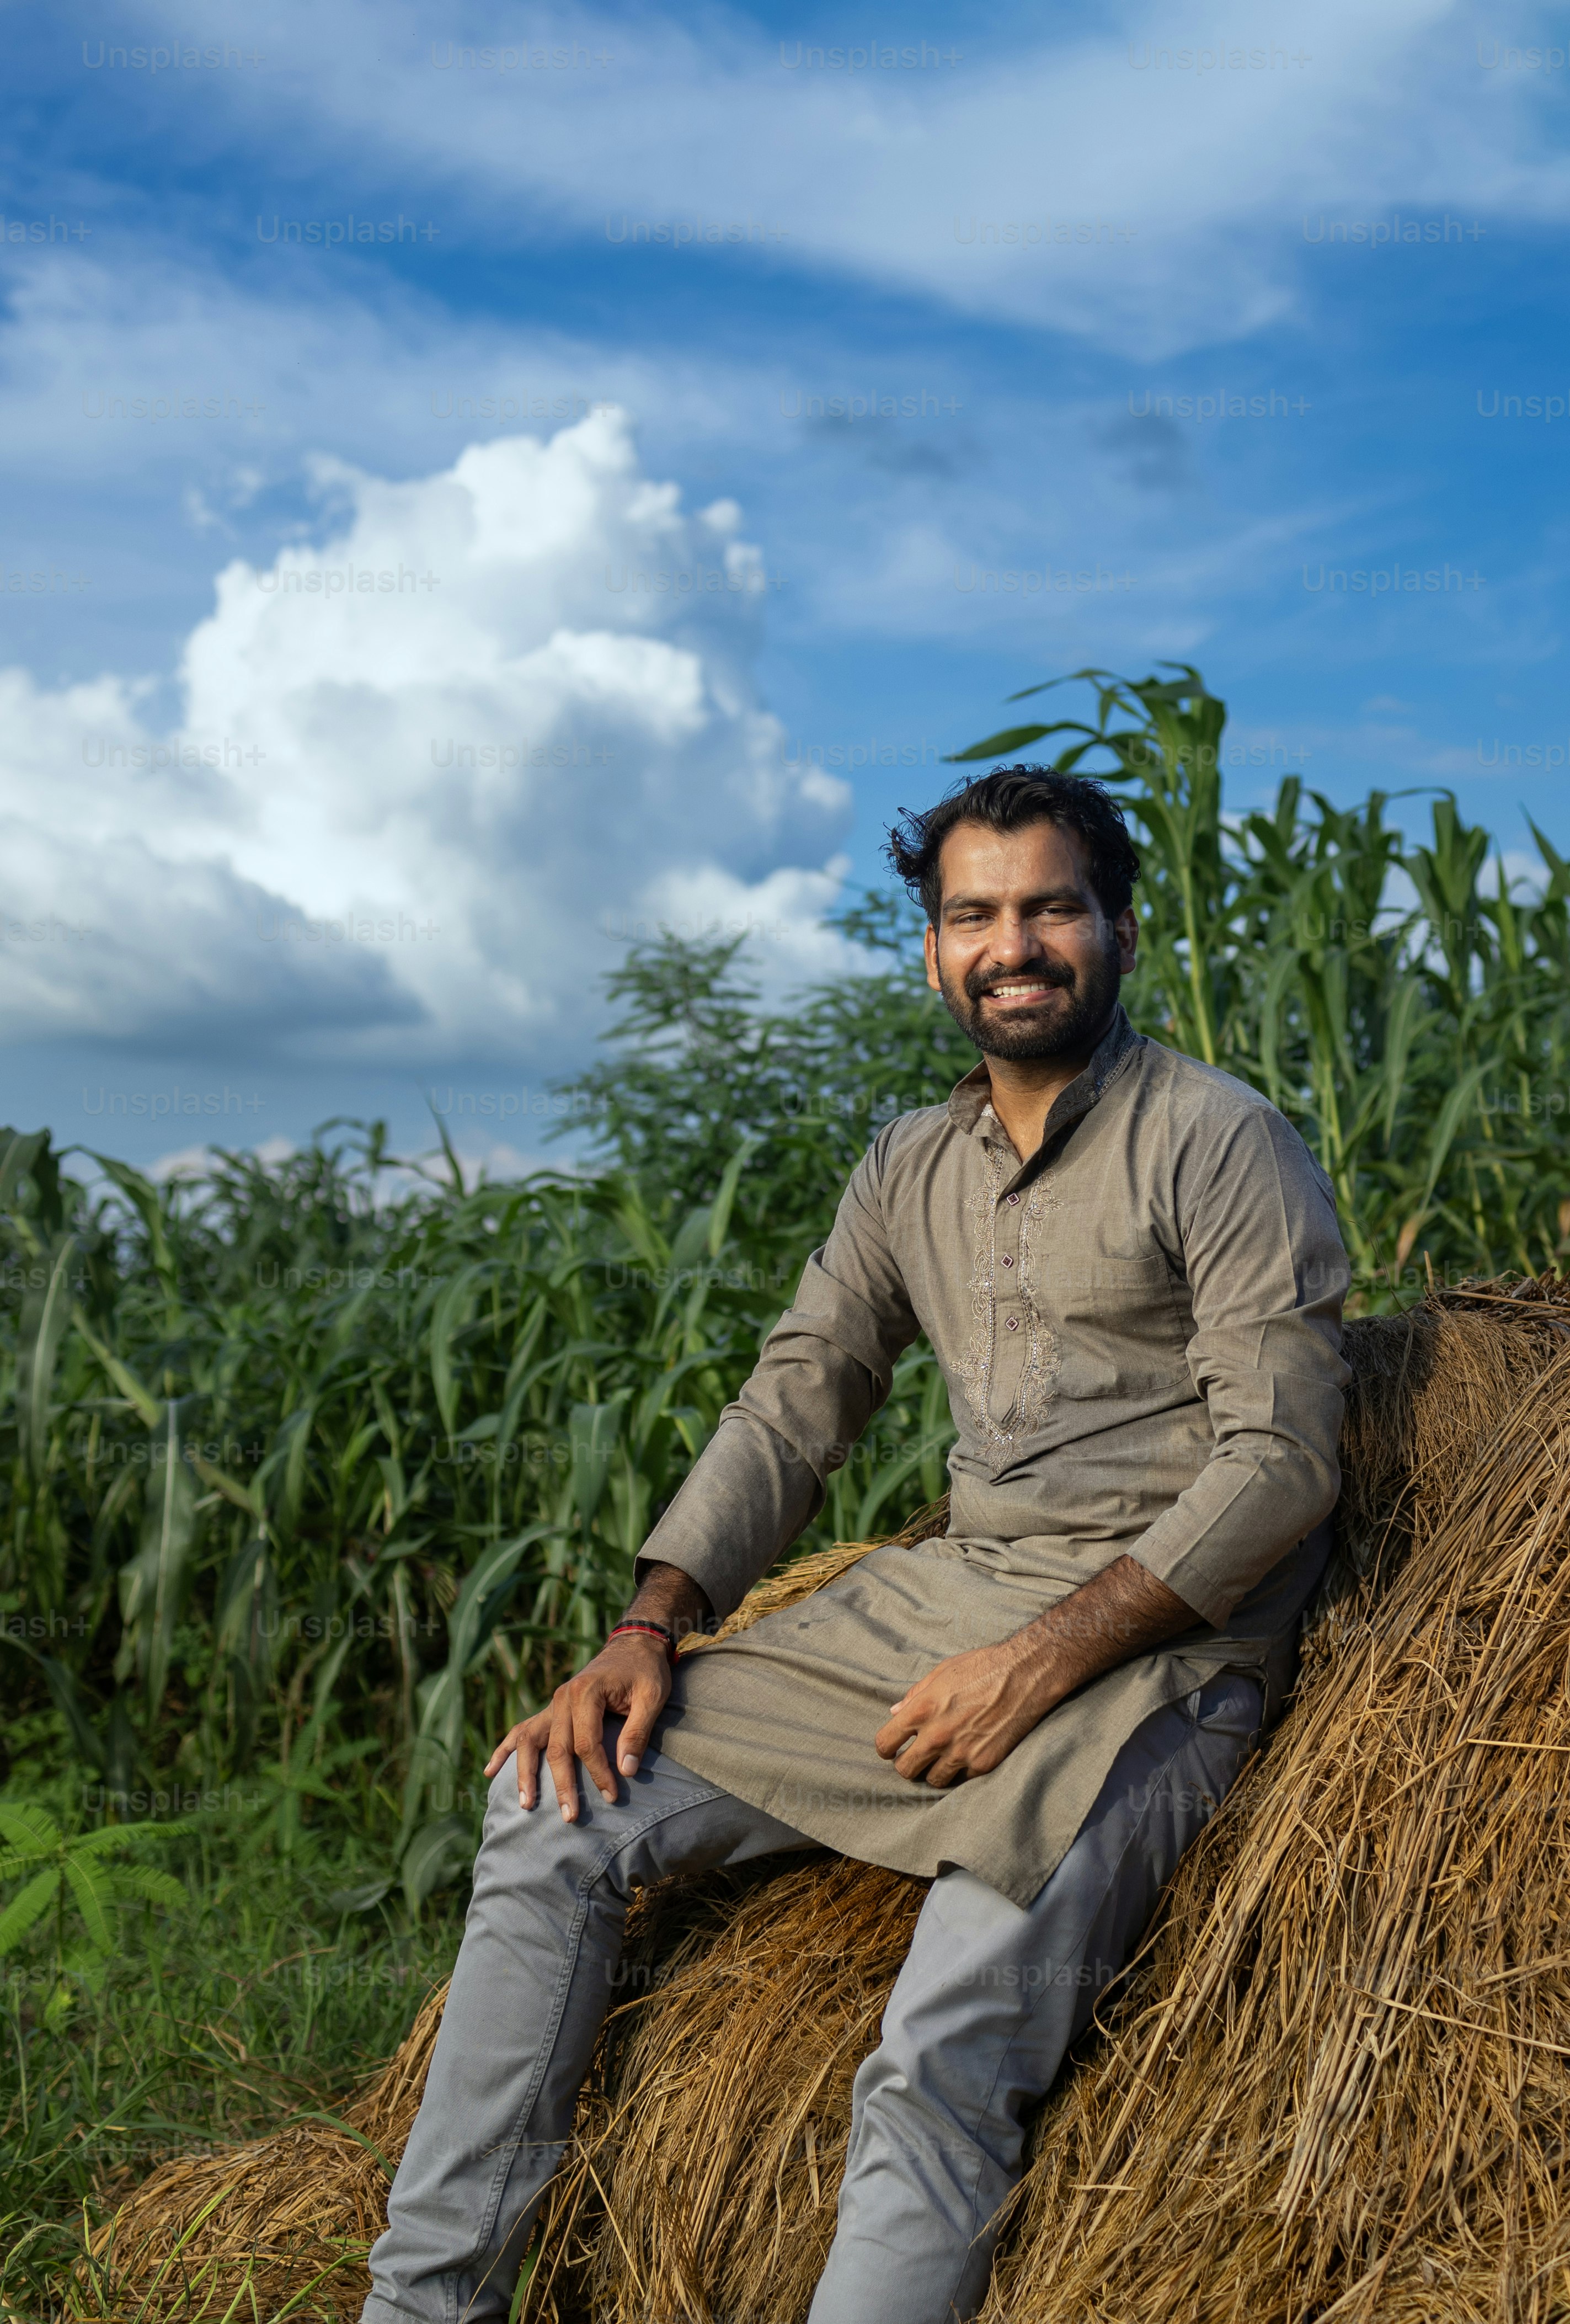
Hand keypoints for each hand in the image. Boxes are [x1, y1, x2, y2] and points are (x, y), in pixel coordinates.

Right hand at [484, 1633, 671, 1820]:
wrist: (633, 1644)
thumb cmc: (645, 1671)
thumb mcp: (652, 1696)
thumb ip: (638, 1732)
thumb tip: (626, 1771)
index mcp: (585, 1692)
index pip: (586, 1743)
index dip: (598, 1772)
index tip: (611, 1796)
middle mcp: (562, 1697)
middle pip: (557, 1748)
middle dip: (561, 1785)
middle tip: (569, 1817)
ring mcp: (552, 1704)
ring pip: (530, 1742)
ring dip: (526, 1774)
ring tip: (526, 1805)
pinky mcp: (550, 1710)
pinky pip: (522, 1731)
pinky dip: (505, 1751)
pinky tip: (490, 1772)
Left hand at [874, 1639, 1053, 1788]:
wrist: (1025, 1675)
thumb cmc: (983, 1667)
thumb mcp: (942, 1672)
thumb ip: (915, 1695)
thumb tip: (895, 1712)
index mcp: (921, 1710)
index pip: (885, 1743)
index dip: (886, 1748)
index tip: (892, 1748)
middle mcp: (937, 1735)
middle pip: (905, 1770)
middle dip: (907, 1764)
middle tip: (916, 1756)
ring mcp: (961, 1753)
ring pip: (933, 1780)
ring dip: (934, 1770)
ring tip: (943, 1756)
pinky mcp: (983, 1764)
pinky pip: (961, 1778)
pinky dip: (961, 1770)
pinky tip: (969, 1752)